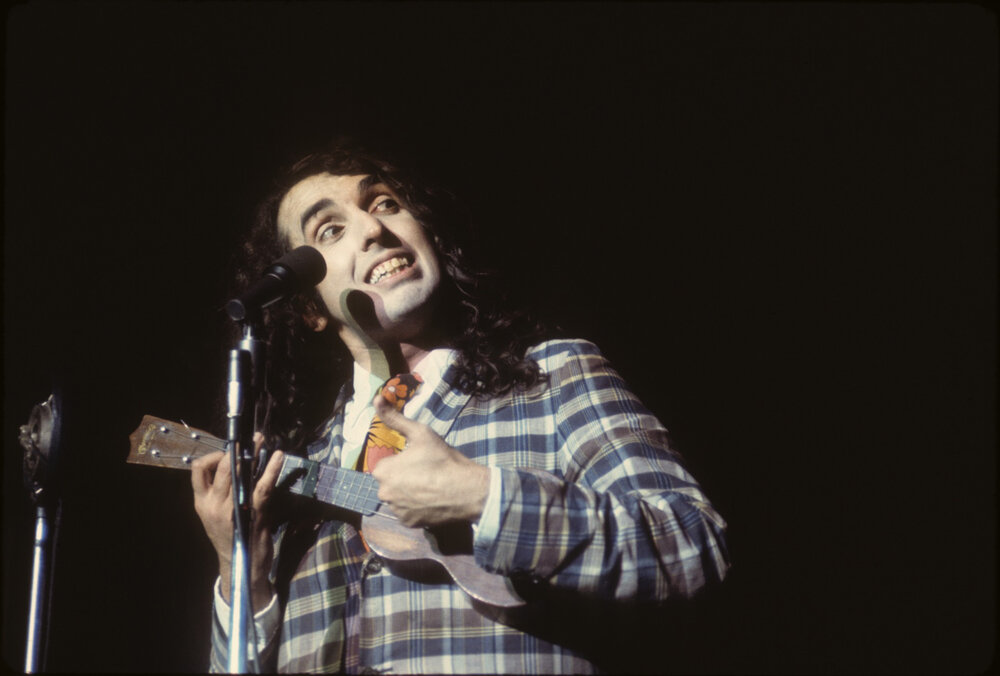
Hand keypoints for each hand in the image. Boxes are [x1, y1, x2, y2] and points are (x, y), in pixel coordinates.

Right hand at [191, 436, 283, 609]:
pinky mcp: (254, 514)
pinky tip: (279, 456)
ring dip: (253, 453)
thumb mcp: (217, 514)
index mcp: (202, 503)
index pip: (197, 470)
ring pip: (239, 473)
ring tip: (262, 440)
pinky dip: (272, 469)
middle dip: (235, 449)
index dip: (212, 455)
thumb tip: (233, 462)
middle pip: (219, 467)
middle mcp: (213, 505)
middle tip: (249, 439)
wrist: (242, 568)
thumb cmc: (232, 536)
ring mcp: (233, 509)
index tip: (228, 449)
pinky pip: (262, 486)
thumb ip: (221, 492)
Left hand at [370, 393, 489, 527]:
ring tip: (430, 486)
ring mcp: (396, 511)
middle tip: (426, 472)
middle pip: (390, 482)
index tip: (419, 459)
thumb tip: (376, 398)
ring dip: (408, 493)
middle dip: (403, 478)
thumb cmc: (442, 459)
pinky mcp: (409, 524)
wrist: (466, 490)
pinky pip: (407, 513)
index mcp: (383, 471)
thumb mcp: (420, 433)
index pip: (385, 464)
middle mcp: (384, 494)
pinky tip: (431, 500)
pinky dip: (416, 508)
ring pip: (398, 498)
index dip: (402, 460)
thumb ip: (394, 418)